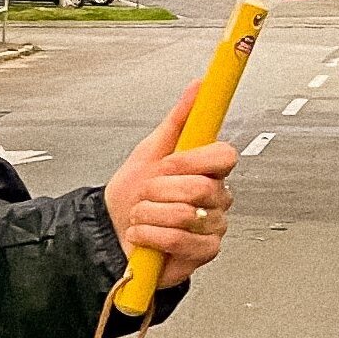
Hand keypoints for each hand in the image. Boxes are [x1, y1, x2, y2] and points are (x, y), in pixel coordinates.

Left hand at [102, 84, 237, 289]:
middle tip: (146, 193)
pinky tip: (143, 234)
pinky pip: (180, 240)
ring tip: (141, 215)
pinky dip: (150, 236)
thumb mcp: (150, 150)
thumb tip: (199, 87)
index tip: (168, 162)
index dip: (192, 160)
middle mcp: (216, 197)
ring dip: (149, 214)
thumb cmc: (134, 192)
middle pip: (199, 187)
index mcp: (209, 169)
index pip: (225, 155)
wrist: (113, 230)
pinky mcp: (205, 251)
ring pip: (186, 214)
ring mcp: (213, 225)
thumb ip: (179, 119)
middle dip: (159, 190)